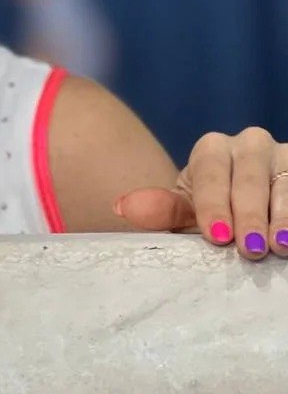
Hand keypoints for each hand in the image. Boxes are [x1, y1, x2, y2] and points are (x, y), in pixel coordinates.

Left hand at [115, 127, 287, 259]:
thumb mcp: (190, 211)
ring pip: (285, 183)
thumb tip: (122, 207)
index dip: (213, 206)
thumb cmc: (215, 212)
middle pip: (250, 177)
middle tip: (250, 249)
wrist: (251, 210)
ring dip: (282, 217)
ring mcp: (283, 156)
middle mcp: (250, 144)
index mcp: (212, 149)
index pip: (211, 174)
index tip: (217, 236)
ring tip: (279, 246)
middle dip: (249, 215)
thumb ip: (163, 210)